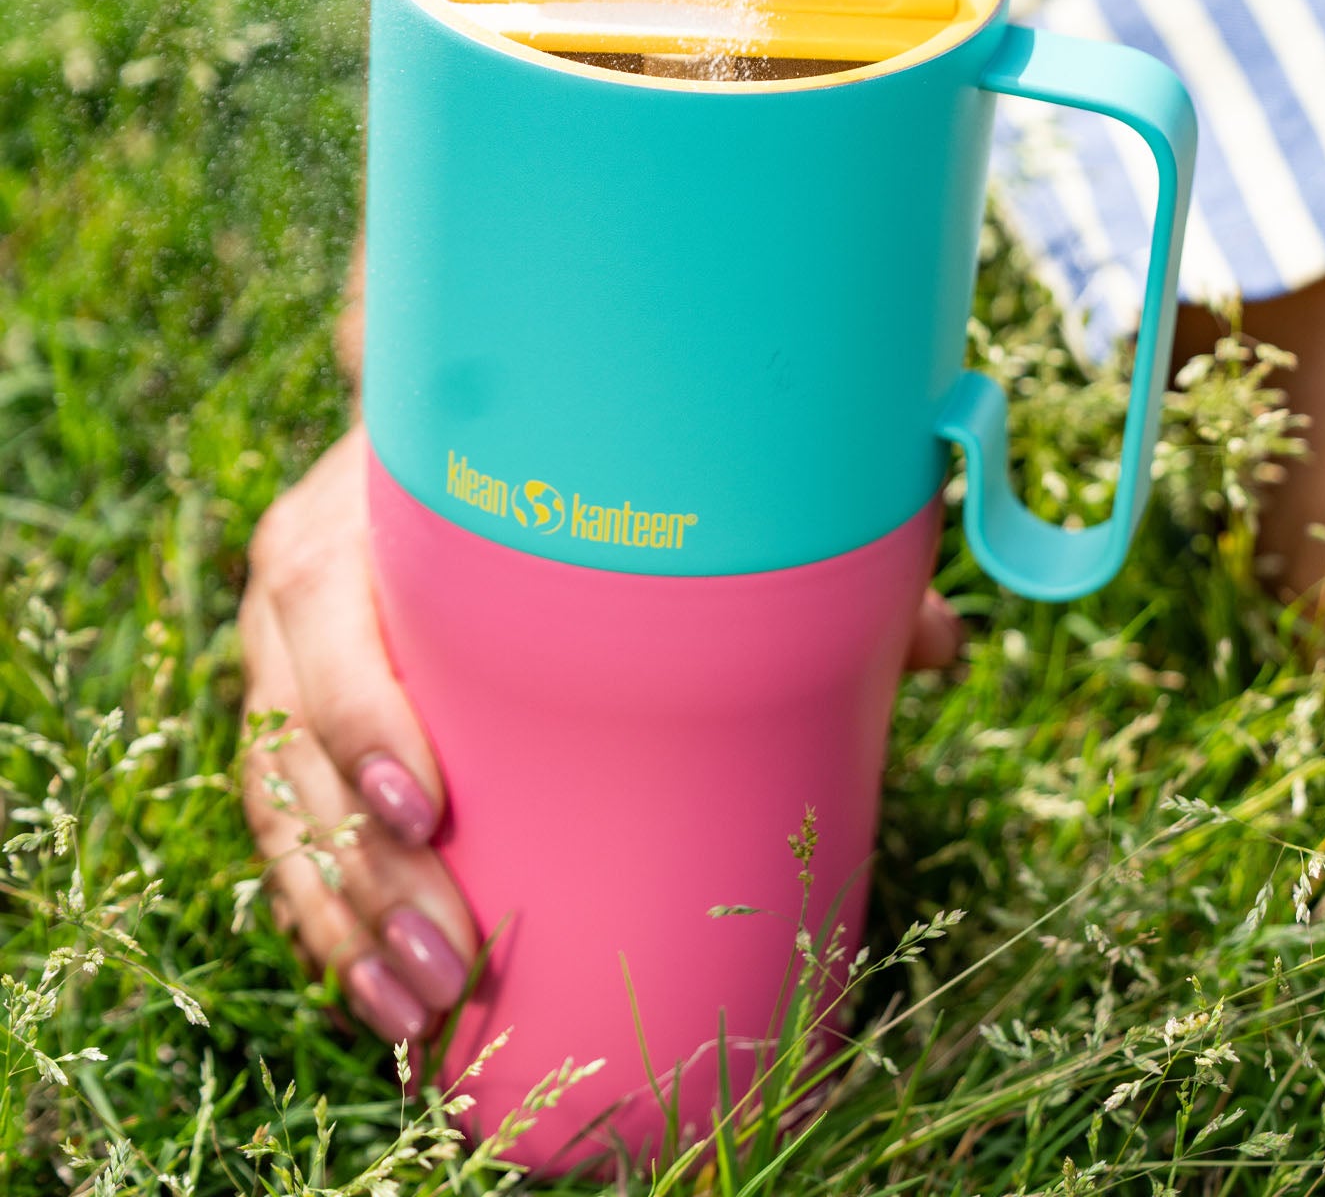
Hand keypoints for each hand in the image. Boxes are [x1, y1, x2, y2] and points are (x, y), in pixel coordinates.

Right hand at [240, 426, 964, 1044]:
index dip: (357, 709)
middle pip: (295, 730)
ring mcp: (298, 648)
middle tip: (458, 965)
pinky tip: (382, 1000)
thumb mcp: (644, 475)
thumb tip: (936, 644)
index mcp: (377, 494)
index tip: (427, 811)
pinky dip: (327, 919)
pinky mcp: (307, 712)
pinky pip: (288, 827)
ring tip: (425, 1015)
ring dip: (343, 921)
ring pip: (282, 801)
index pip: (326, 595)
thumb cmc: (568, 450)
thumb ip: (783, 543)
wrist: (481, 414)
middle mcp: (315, 571)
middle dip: (364, 870)